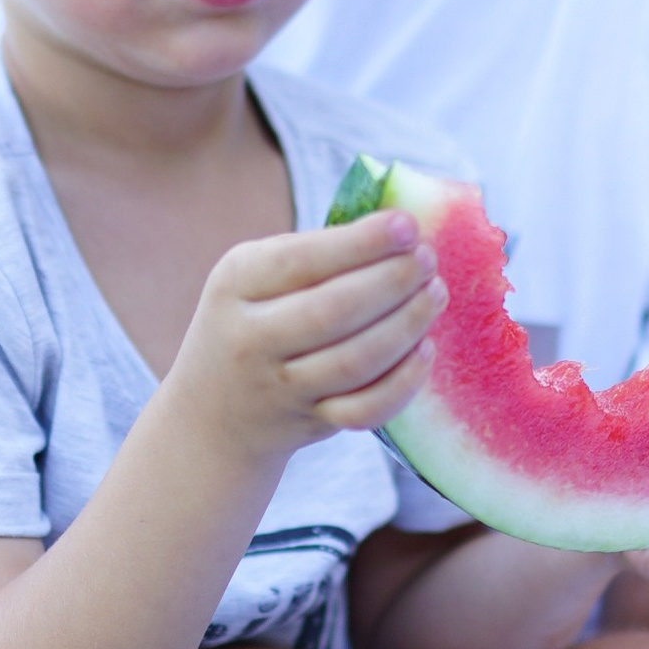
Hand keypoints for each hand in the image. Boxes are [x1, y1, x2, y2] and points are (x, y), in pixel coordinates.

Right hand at [167, 207, 445, 459]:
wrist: (214, 413)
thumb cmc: (254, 321)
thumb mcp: (256, 278)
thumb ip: (315, 254)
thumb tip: (400, 228)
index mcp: (236, 284)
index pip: (301, 260)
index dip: (360, 243)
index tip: (407, 225)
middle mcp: (250, 338)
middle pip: (332, 311)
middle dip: (391, 282)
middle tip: (428, 260)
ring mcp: (279, 387)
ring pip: (354, 362)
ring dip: (406, 325)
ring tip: (435, 294)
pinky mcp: (308, 423)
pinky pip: (365, 409)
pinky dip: (403, 382)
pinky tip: (424, 350)